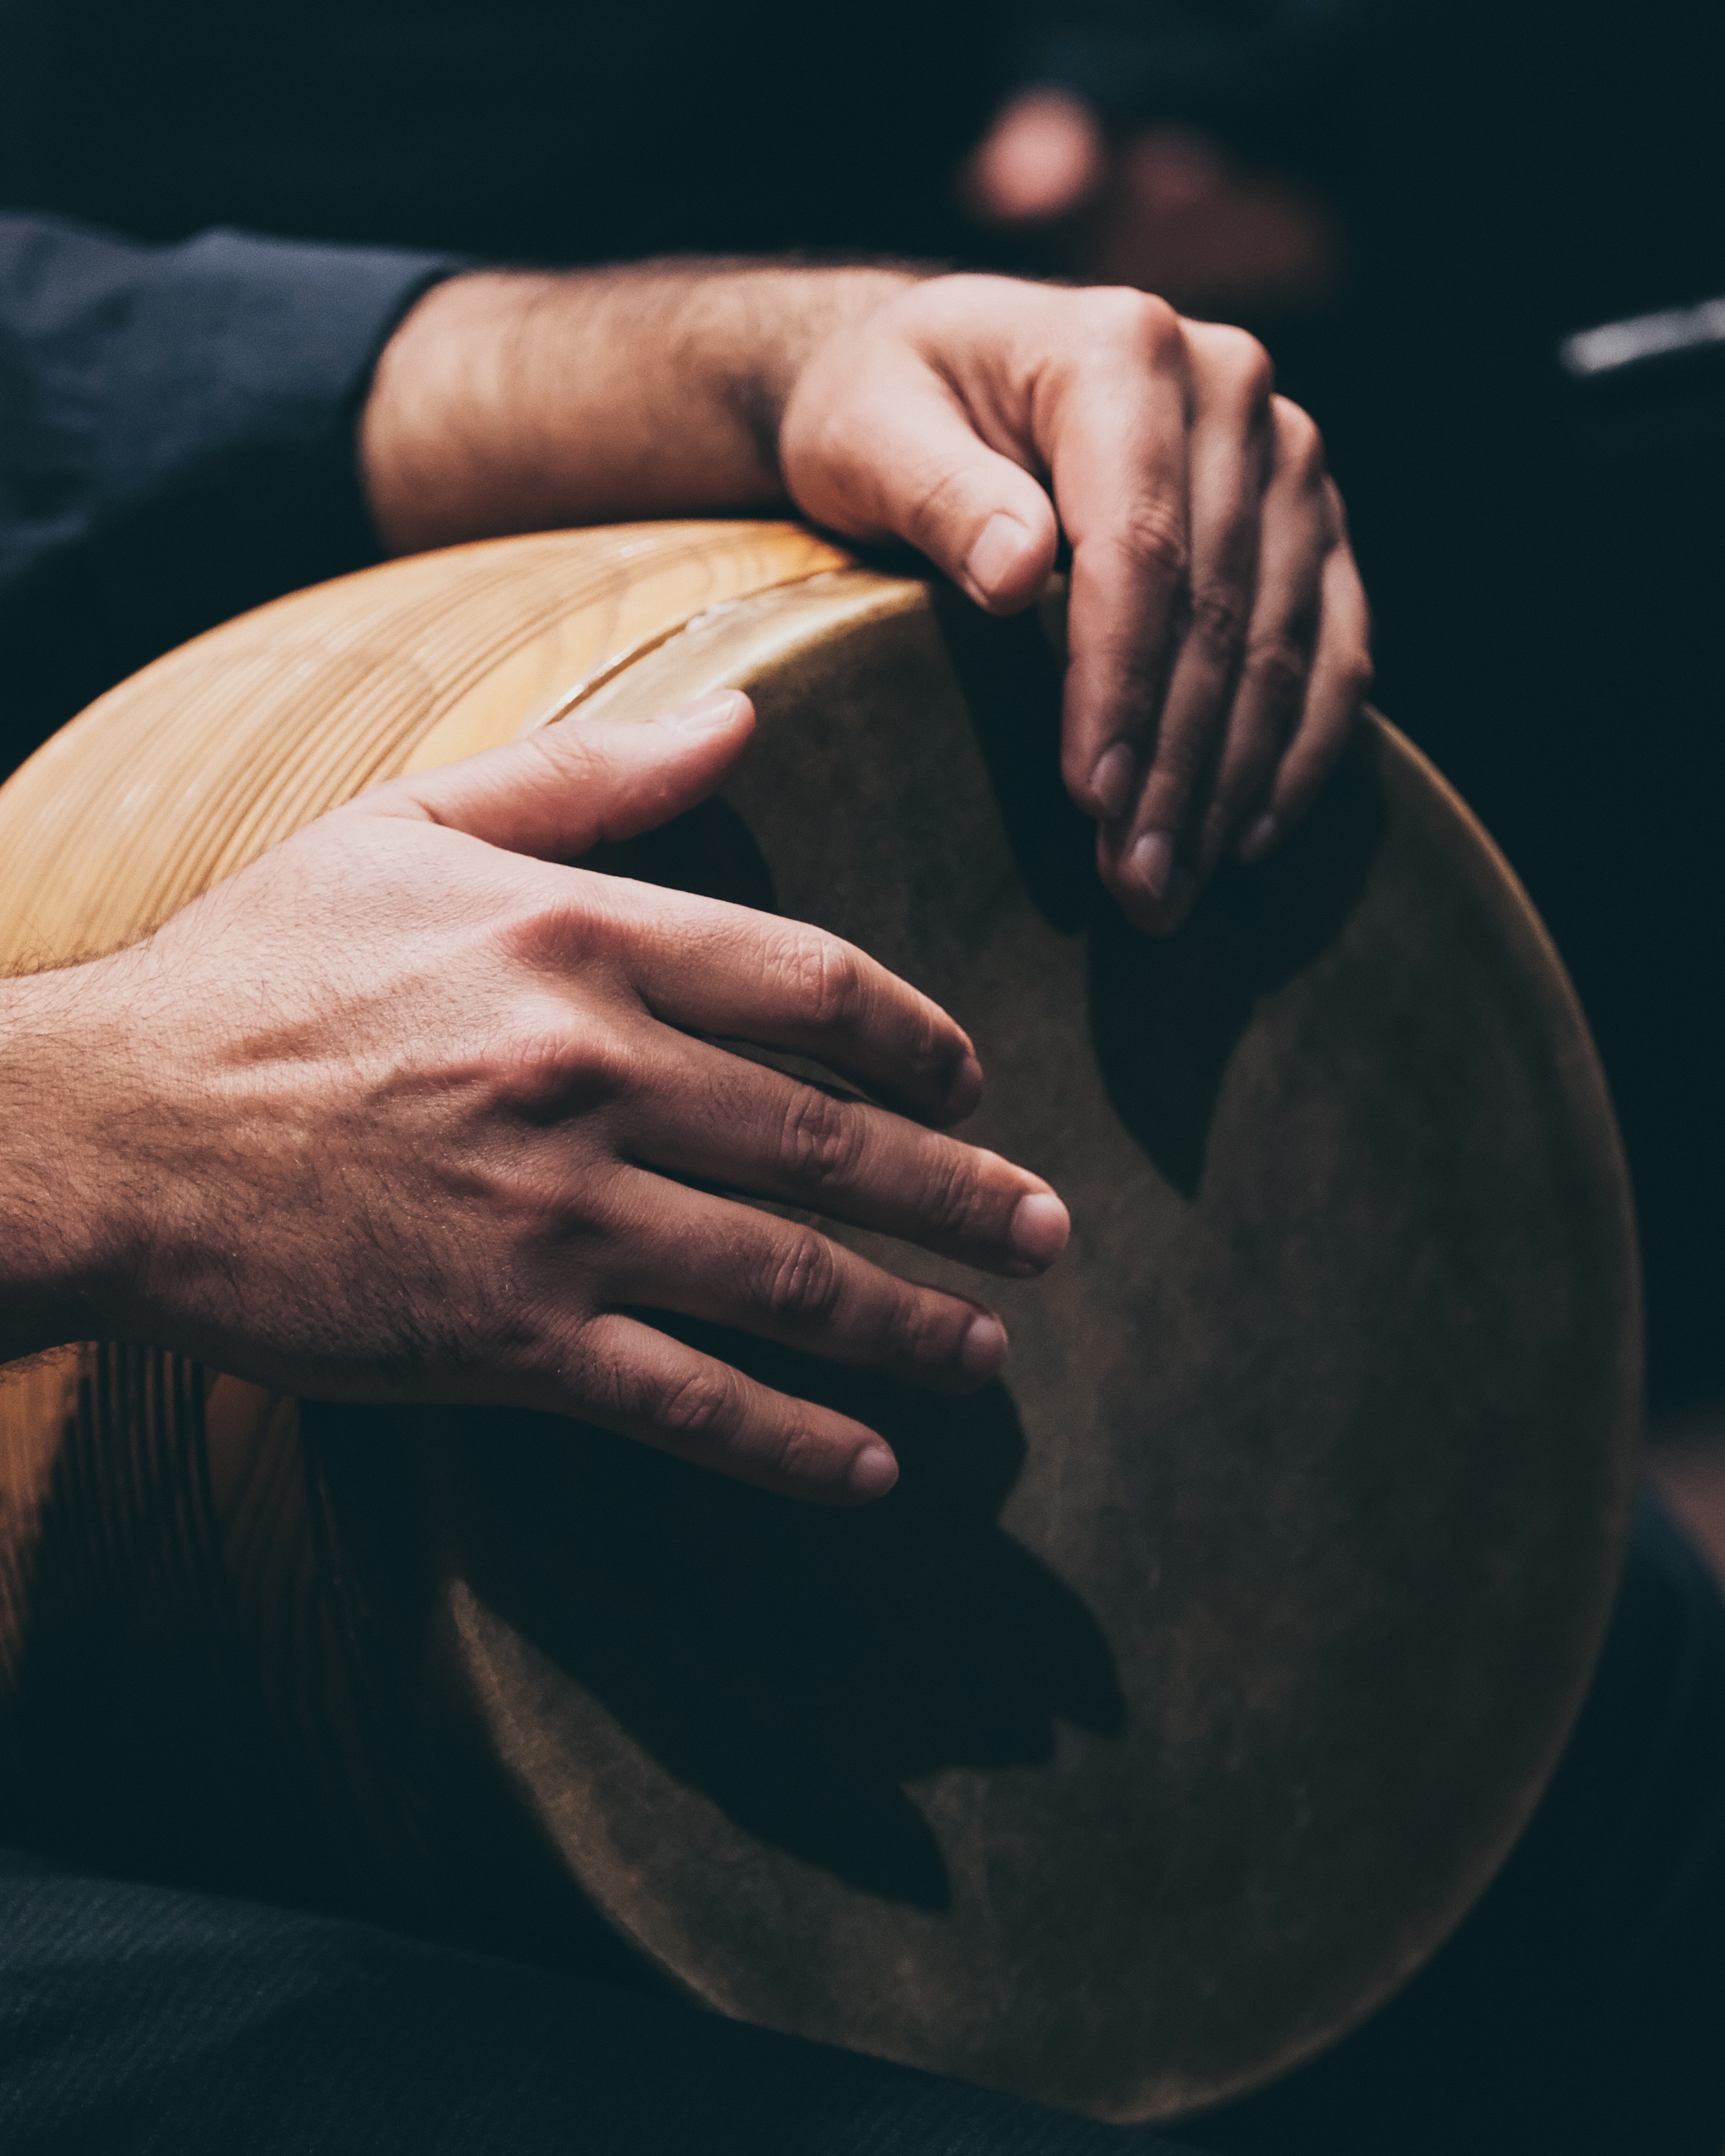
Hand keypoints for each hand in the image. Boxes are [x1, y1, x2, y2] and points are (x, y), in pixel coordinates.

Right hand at [4, 695, 1067, 1502]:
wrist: (107, 1128)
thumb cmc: (258, 966)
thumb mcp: (410, 824)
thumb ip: (589, 774)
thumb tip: (740, 717)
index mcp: (576, 940)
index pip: (809, 983)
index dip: (918, 1037)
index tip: (971, 1080)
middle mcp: (586, 1073)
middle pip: (828, 1139)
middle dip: (961, 1193)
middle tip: (1050, 1234)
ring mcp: (550, 1214)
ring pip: (783, 1275)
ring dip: (909, 1320)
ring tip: (990, 1349)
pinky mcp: (501, 1336)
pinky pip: (685, 1398)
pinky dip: (791, 1440)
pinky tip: (872, 1469)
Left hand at [779, 275, 1372, 931]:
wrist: (943, 367)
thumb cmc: (888, 407)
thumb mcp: (869, 432)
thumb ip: (937, 492)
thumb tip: (1016, 574)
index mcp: (1123, 352)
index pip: (1139, 546)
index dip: (1120, 682)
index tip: (1093, 796)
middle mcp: (1231, 388)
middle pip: (1222, 607)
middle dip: (1178, 764)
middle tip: (1137, 886)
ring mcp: (1285, 455)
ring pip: (1286, 642)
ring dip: (1234, 780)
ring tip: (1174, 888)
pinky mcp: (1309, 519)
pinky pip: (1333, 644)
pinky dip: (1300, 747)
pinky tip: (1249, 836)